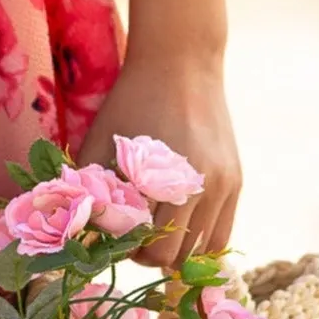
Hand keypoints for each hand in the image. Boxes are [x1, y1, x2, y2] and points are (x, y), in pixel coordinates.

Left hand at [78, 57, 240, 273]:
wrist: (181, 62)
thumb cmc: (130, 101)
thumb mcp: (101, 143)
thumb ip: (90, 190)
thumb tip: (83, 235)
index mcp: (163, 179)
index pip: (148, 246)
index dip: (126, 250)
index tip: (113, 235)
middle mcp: (199, 187)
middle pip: (175, 256)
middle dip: (149, 254)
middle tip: (132, 237)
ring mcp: (223, 186)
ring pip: (203, 251)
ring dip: (177, 250)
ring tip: (156, 229)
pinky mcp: (236, 182)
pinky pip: (222, 233)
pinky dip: (199, 239)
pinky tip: (179, 223)